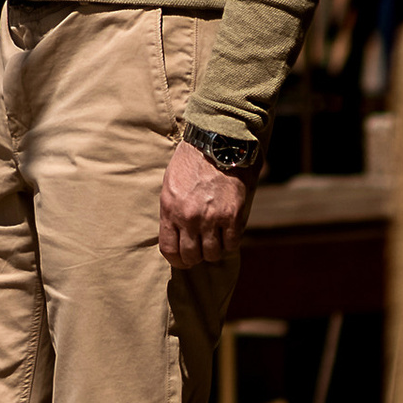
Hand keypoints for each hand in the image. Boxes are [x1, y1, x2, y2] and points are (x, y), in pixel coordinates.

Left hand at [158, 140, 248, 268]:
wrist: (218, 143)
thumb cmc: (192, 161)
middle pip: (192, 256)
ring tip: (215, 239)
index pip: (169, 250)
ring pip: (213, 254)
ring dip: (214, 250)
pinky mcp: (233, 216)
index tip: (183, 259)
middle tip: (201, 250)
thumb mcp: (171, 184)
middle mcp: (189, 218)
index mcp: (170, 209)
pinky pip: (232, 244)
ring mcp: (212, 218)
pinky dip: (230, 242)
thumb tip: (176, 234)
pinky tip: (228, 232)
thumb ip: (172, 210)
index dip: (177, 260)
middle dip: (196, 257)